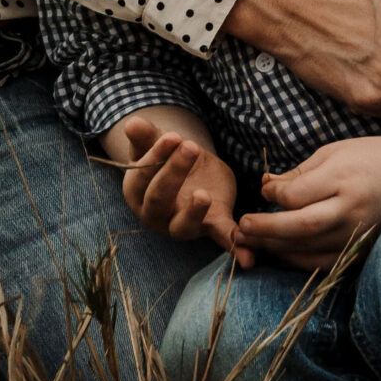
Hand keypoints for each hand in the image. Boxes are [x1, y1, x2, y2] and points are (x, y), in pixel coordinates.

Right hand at [114, 114, 251, 265]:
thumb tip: (132, 123)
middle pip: (159, 200)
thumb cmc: (168, 157)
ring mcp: (182, 224)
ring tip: (203, 196)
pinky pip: (221, 238)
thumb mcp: (159, 144)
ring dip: (194, 212)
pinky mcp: (211, 225)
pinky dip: (235, 247)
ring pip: (183, 226)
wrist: (193, 170)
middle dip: (173, 173)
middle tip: (190, 147)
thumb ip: (146, 136)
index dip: (156, 157)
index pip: (141, 177)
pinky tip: (248, 257)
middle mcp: (156, 215)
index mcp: (138, 192)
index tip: (173, 136)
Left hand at [236, 119, 380, 272]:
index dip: (274, 195)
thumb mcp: (332, 152)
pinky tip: (281, 253)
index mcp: (343, 178)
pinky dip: (299, 261)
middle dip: (267, 228)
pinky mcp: (362, 251)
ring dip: (277, 248)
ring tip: (253, 242)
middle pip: (301, 226)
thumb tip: (266, 187)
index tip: (263, 190)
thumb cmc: (366, 157)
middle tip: (241, 227)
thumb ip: (299, 173)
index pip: (298, 195)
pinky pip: (325, 263)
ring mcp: (358, 234)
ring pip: (310, 250)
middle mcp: (351, 210)